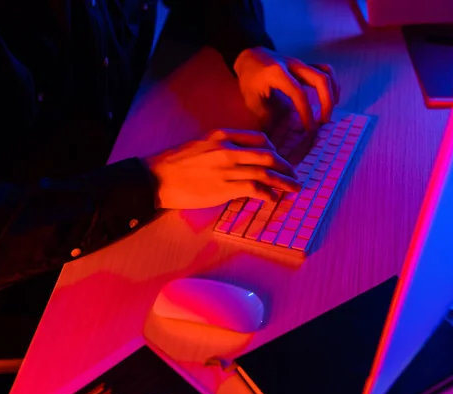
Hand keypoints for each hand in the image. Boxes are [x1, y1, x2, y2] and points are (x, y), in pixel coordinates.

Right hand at [144, 129, 300, 209]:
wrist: (157, 177)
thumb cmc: (176, 163)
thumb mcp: (201, 144)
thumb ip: (223, 147)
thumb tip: (243, 159)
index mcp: (223, 135)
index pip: (260, 139)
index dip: (274, 151)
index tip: (280, 160)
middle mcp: (229, 149)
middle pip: (268, 156)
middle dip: (286, 167)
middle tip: (294, 175)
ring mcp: (227, 169)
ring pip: (266, 173)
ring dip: (284, 183)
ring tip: (293, 189)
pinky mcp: (224, 188)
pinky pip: (255, 189)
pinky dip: (268, 194)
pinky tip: (272, 199)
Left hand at [233, 47, 339, 132]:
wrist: (249, 54)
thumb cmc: (249, 77)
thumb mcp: (251, 98)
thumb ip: (264, 115)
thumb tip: (276, 134)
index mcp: (278, 74)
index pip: (299, 93)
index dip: (306, 112)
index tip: (309, 128)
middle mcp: (293, 66)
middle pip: (320, 79)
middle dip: (327, 102)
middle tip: (324, 121)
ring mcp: (301, 64)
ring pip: (326, 72)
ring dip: (332, 92)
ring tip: (330, 110)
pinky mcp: (305, 65)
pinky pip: (324, 70)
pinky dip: (332, 84)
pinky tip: (331, 98)